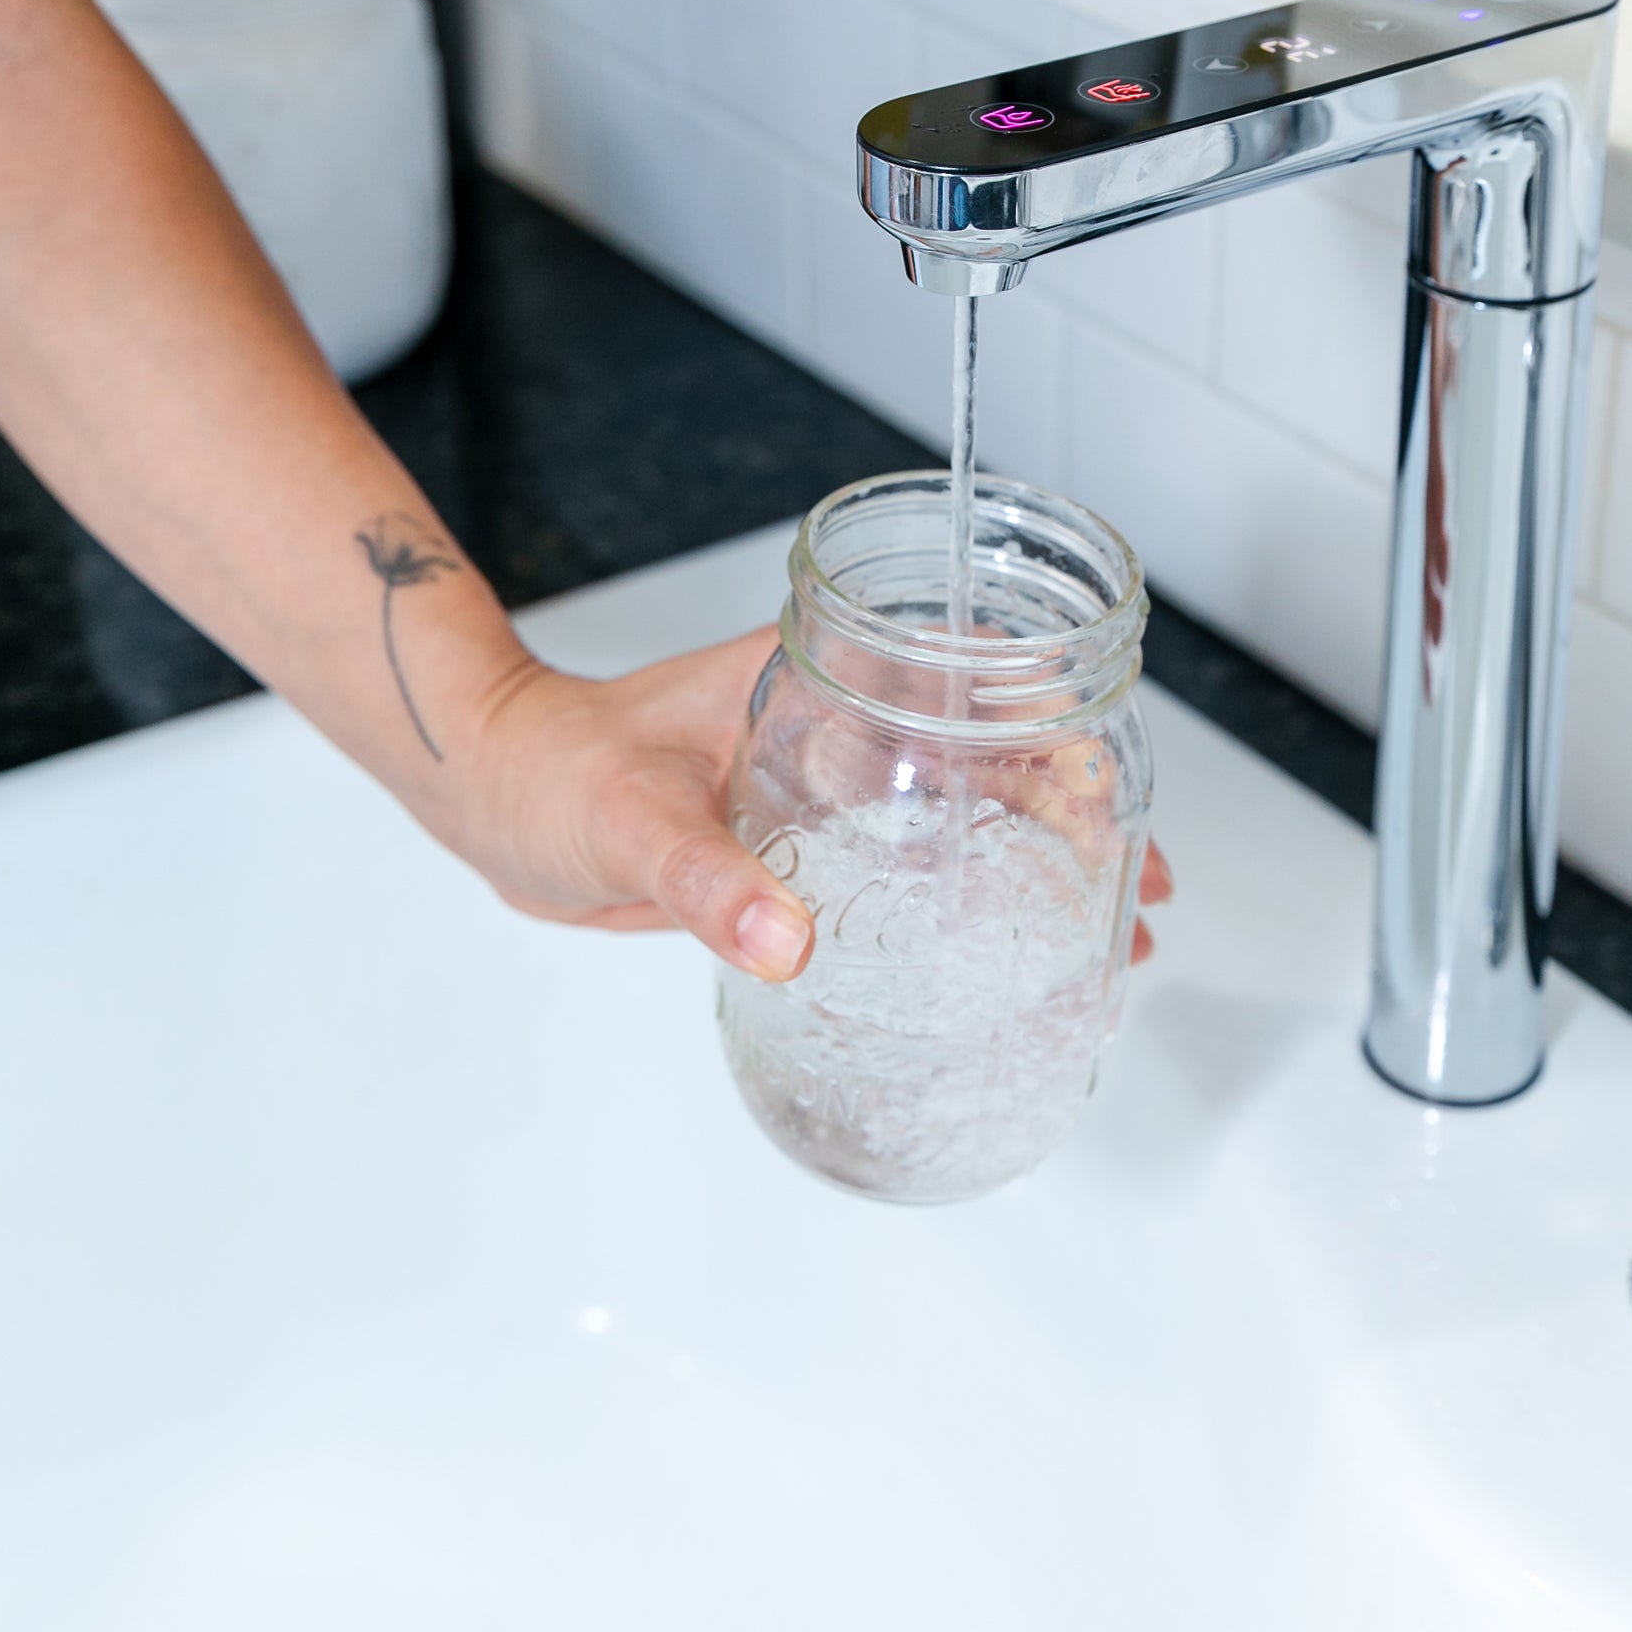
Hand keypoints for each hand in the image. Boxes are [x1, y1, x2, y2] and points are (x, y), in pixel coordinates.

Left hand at [452, 627, 1173, 981]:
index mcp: (816, 679)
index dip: (1059, 745)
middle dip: (1081, 816)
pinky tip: (998, 952)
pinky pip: (909, 862)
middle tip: (1138, 892)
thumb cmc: (550, 767)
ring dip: (1038, 860)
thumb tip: (784, 942)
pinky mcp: (799, 840)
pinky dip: (968, 896)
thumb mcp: (628, 817)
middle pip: (996, 755)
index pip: (974, 690)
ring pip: (965, 810)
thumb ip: (703, 879)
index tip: (1109, 810)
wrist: (493, 793)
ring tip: (1102, 934)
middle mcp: (835, 722)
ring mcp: (823, 780)